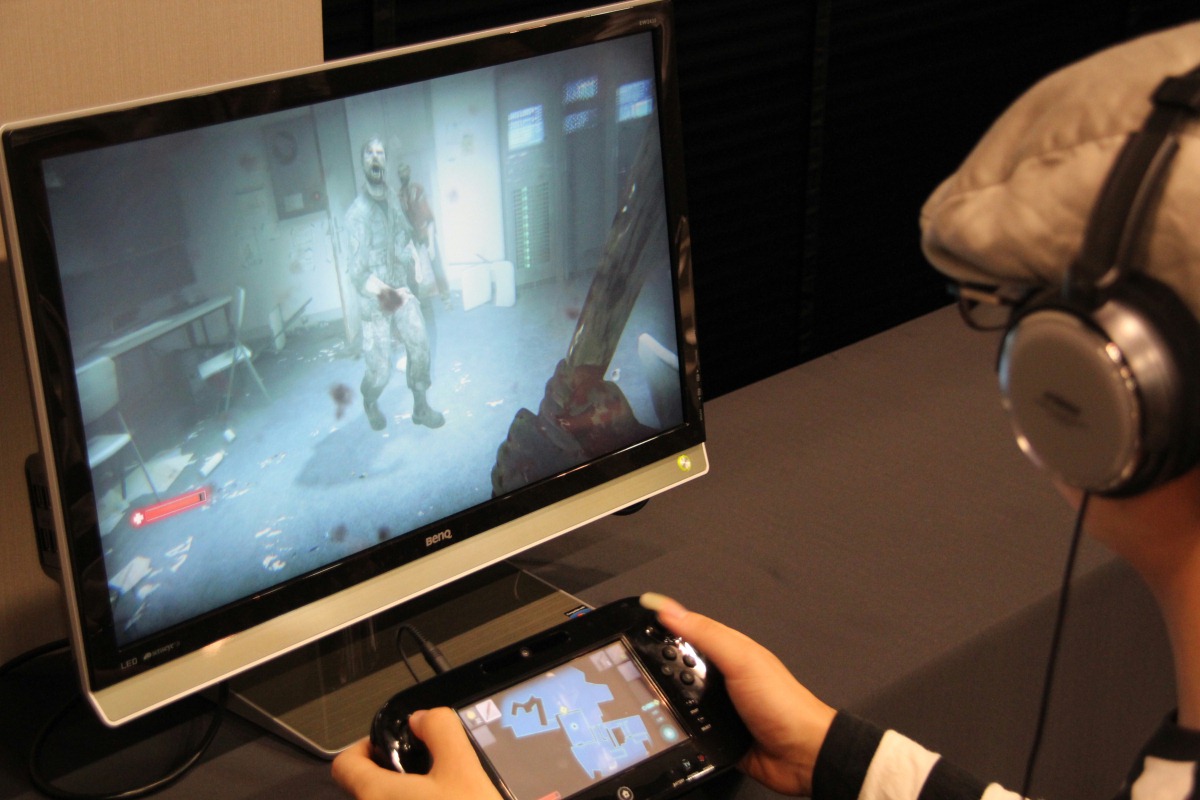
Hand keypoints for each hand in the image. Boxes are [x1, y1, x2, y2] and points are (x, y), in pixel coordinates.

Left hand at [331, 708, 500, 799]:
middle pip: (370, 790)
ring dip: (411, 798)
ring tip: (448, 796)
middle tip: (432, 773)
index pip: (344, 764)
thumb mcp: (464, 768)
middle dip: (398, 777)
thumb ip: (440, 730)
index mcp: (377, 795)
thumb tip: (422, 718)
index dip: (365, 746)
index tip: (393, 745)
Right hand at [640, 594, 835, 796]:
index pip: (688, 629)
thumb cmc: (783, 704)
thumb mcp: (741, 659)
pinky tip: (669, 726)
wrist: (802, 755)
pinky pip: (688, 726)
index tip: (635, 622)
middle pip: (680, 664)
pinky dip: (679, 726)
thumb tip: (670, 610)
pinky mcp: (715, 734)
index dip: (663, 624)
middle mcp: (723, 676)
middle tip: (637, 665)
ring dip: (668, 698)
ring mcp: (719, 706)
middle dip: (660, 665)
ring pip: (680, 696)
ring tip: (649, 697)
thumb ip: (706, 634)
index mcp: (729, 650)